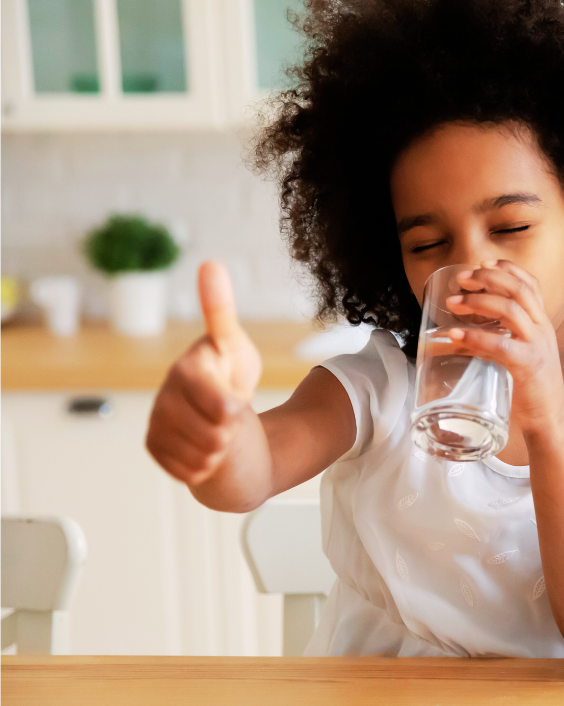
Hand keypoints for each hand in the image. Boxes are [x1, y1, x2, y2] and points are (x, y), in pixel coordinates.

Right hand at [146, 261, 262, 484]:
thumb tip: (210, 264)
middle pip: (214, 437)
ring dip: (219, 449)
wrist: (219, 411)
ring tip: (217, 429)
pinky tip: (204, 446)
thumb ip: (220, 311)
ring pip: (202, 457)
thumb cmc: (229, 373)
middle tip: (228, 416)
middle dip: (230, 431)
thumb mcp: (234, 344)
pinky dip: (204, 465)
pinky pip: (188, 471)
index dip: (235, 409)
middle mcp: (164, 396)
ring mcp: (156, 422)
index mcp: (186, 369)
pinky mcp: (154, 446)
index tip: (238, 401)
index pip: (223, 406)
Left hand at [441, 259, 563, 426]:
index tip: (484, 262)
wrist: (550, 419)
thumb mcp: (517, 357)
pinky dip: (475, 337)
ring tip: (454, 303)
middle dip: (488, 278)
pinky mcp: (528, 365)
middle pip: (519, 290)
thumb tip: (455, 337)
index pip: (531, 285)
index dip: (508, 269)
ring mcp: (537, 346)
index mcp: (542, 325)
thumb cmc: (530, 389)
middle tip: (462, 278)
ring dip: (478, 301)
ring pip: (511, 310)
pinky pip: (500, 345)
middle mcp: (542, 330)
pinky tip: (455, 335)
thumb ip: (493, 342)